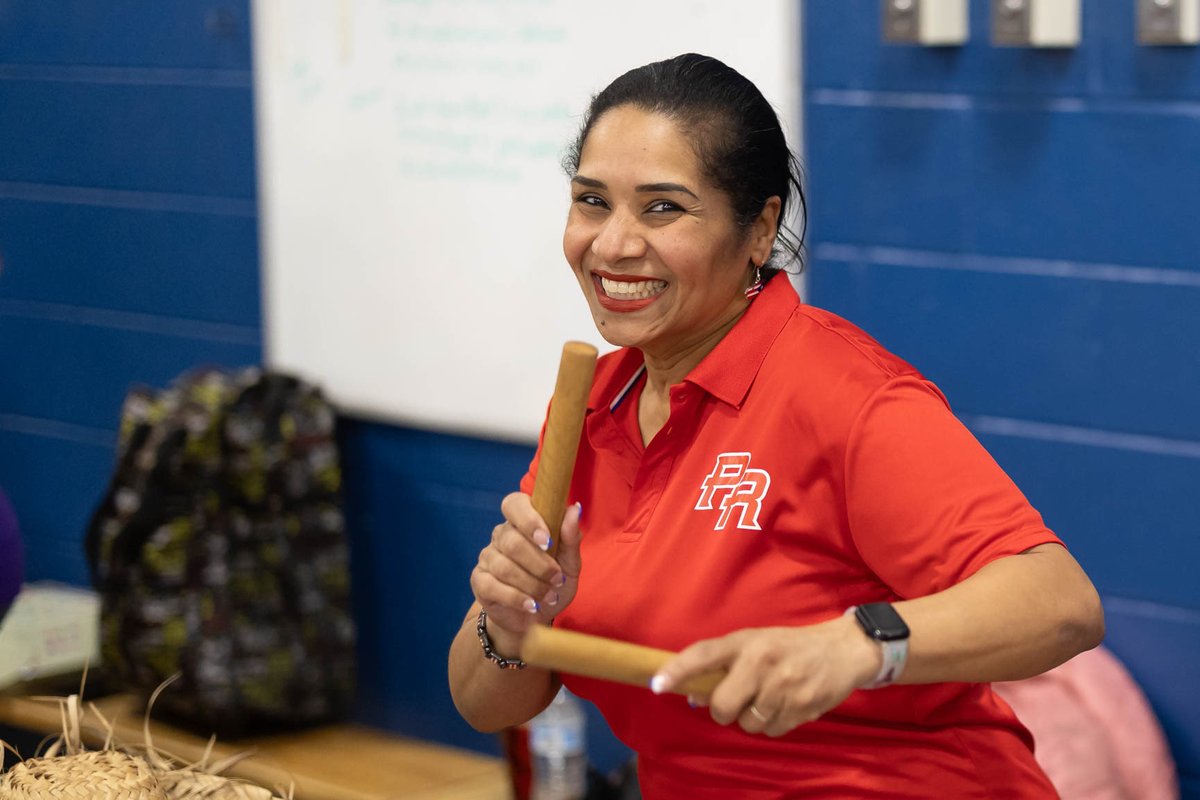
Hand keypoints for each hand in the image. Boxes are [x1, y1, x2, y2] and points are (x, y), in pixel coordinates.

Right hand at [469, 493, 582, 650]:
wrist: (536, 619)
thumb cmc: (553, 583)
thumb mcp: (570, 563)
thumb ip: (571, 537)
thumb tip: (574, 508)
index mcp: (522, 522)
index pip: (515, 504)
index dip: (529, 520)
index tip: (548, 541)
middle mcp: (501, 535)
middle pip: (512, 541)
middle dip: (539, 564)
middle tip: (557, 579)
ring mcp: (487, 557)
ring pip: (504, 566)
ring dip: (532, 584)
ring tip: (548, 596)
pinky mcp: (479, 581)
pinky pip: (493, 586)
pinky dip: (516, 598)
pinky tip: (531, 605)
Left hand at [651, 615, 880, 736]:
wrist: (841, 649)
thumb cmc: (788, 646)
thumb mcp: (756, 642)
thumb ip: (725, 664)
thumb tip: (692, 695)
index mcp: (746, 641)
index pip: (703, 654)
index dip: (677, 670)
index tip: (656, 684)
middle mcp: (762, 662)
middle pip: (722, 706)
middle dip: (723, 709)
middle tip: (736, 699)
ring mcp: (783, 687)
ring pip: (746, 723)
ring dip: (751, 717)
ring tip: (768, 697)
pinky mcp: (802, 708)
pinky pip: (771, 731)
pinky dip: (773, 724)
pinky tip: (784, 704)